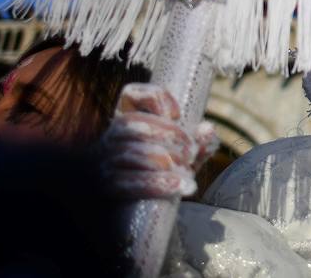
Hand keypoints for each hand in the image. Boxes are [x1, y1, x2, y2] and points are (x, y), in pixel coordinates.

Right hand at [100, 83, 217, 199]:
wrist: (140, 215)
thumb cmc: (163, 177)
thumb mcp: (183, 157)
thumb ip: (197, 143)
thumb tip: (207, 129)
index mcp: (127, 122)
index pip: (129, 94)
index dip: (154, 97)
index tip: (178, 115)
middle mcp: (110, 138)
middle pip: (132, 125)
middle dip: (169, 136)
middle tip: (192, 152)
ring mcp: (103, 162)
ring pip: (128, 153)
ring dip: (164, 161)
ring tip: (188, 172)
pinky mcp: (104, 187)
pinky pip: (125, 183)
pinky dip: (156, 184)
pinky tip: (180, 187)